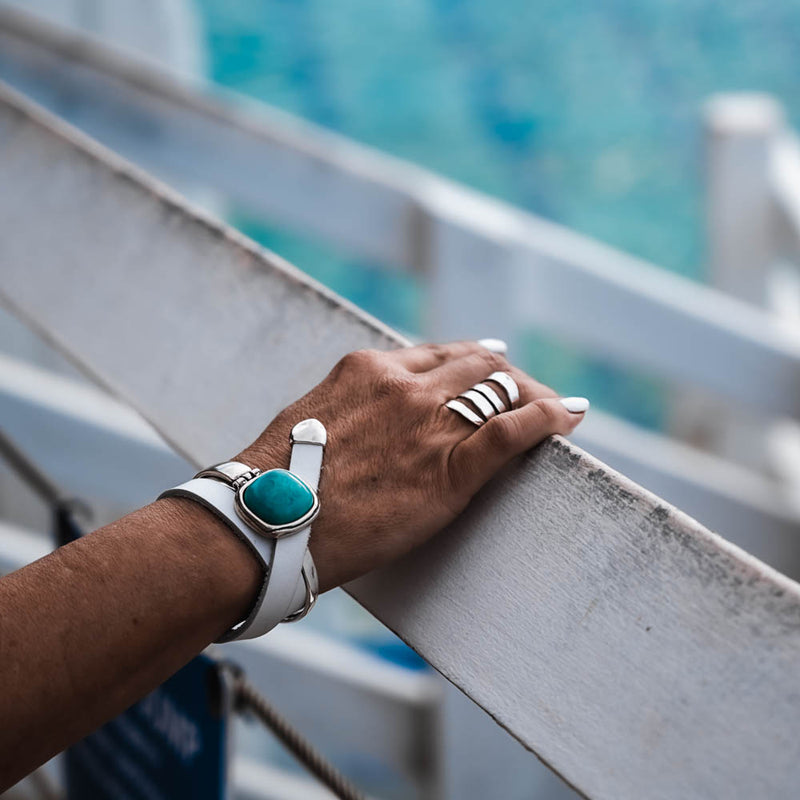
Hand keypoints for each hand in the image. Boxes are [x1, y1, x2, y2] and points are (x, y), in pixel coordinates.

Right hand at [236, 341, 586, 591]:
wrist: (267, 522)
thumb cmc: (277, 481)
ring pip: (502, 389)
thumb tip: (365, 419)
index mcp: (368, 369)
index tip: (492, 366)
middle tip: (529, 391)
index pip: (440, 354)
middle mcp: (404, 386)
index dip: (474, 360)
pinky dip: (550, 419)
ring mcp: (428, 423)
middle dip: (510, 375)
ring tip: (556, 407)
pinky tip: (571, 417)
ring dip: (535, 394)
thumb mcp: (311, 420)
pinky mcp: (449, 468)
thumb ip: (349, 408)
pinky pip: (513, 431)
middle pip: (479, 364)